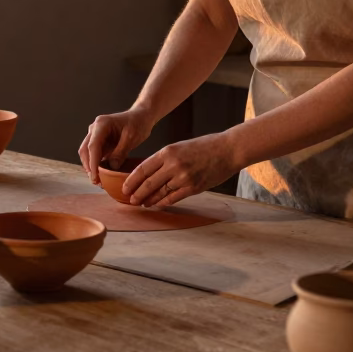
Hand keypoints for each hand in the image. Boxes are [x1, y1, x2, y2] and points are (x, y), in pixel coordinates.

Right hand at [78, 108, 154, 184]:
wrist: (141, 116)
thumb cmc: (137, 123)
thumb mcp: (131, 138)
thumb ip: (121, 152)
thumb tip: (111, 167)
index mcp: (101, 124)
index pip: (93, 146)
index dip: (92, 163)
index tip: (95, 177)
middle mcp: (94, 128)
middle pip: (85, 150)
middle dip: (89, 167)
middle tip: (96, 182)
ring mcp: (95, 134)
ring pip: (87, 153)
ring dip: (90, 166)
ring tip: (99, 180)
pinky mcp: (99, 141)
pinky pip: (94, 154)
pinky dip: (95, 164)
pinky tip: (101, 173)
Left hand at [120, 133, 240, 207]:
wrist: (228, 150)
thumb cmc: (204, 146)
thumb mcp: (180, 147)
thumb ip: (165, 159)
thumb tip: (149, 173)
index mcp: (167, 152)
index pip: (142, 168)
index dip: (131, 180)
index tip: (124, 187)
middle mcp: (173, 165)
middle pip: (148, 183)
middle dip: (137, 193)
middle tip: (130, 199)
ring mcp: (183, 177)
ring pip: (160, 192)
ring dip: (149, 199)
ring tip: (142, 203)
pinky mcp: (194, 187)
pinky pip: (173, 198)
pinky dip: (163, 202)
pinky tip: (157, 205)